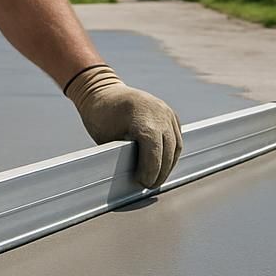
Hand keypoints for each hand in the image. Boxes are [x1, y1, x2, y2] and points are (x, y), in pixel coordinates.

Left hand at [65, 65, 182, 189]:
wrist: (103, 90)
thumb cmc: (100, 114)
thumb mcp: (106, 137)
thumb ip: (122, 155)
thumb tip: (134, 178)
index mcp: (142, 115)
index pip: (154, 148)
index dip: (151, 169)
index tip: (144, 182)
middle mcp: (159, 111)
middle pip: (168, 149)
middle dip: (161, 171)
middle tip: (150, 185)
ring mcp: (166, 111)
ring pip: (175, 145)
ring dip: (168, 163)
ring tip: (156, 178)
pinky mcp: (170, 114)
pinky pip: (176, 137)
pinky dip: (170, 152)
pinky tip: (161, 164)